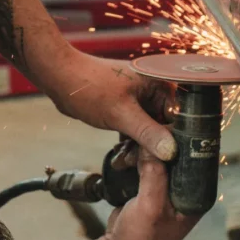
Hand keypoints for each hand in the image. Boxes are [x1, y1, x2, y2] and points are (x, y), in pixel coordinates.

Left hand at [48, 49, 176, 160]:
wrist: (60, 78)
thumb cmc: (88, 86)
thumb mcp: (121, 113)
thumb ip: (148, 133)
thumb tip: (171, 151)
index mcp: (160, 81)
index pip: (180, 115)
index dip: (175, 138)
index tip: (167, 157)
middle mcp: (154, 88)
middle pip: (166, 124)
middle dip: (155, 145)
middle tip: (142, 162)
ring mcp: (140, 98)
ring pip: (151, 129)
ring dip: (141, 146)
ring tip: (127, 159)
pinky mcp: (127, 107)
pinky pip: (137, 128)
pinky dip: (131, 141)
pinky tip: (122, 155)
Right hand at [99, 147, 197, 239]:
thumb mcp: (150, 206)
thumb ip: (153, 175)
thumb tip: (150, 144)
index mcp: (196, 198)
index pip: (195, 161)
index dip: (181, 144)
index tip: (164, 129)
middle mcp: (185, 192)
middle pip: (176, 158)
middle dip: (158, 147)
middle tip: (141, 141)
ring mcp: (166, 191)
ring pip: (158, 160)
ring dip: (143, 154)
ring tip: (130, 151)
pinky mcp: (149, 190)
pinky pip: (145, 168)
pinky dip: (135, 161)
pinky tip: (126, 157)